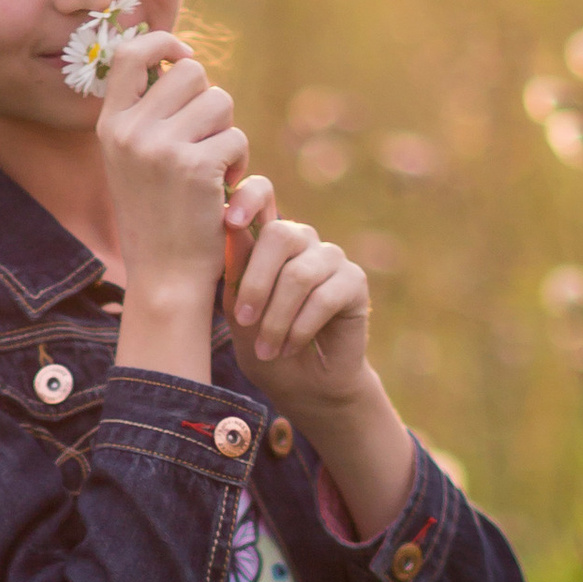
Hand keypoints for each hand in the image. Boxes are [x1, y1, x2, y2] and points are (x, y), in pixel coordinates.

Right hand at [95, 31, 245, 317]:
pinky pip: (235, 136)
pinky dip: (239, 162)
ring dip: (227, 132)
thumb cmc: (157, 219)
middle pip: (190, 72)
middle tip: (206, 141)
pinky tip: (224, 191)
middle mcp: (130, 131)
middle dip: (209, 101)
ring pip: (219, 100)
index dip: (163, 42)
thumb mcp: (134, 161)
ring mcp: (161, 148)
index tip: (183, 55)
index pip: (130, 52)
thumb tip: (178, 58)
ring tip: (214, 169)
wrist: (165, 278)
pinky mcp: (195, 166)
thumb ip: (146, 114)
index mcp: (110, 126)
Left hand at [223, 185, 416, 540]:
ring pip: (300, 273)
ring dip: (277, 318)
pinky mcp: (354, 282)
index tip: (229, 221)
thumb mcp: (237, 313)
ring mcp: (329, 258)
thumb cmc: (263, 347)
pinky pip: (325, 296)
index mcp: (266, 239)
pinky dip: (301, 327)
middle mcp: (300, 241)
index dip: (247, 197)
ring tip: (267, 350)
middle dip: (256, 283)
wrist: (301, 388)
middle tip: (243, 321)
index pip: (261, 194)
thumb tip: (228, 226)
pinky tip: (291, 347)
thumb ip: (235, 272)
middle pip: (280, 234)